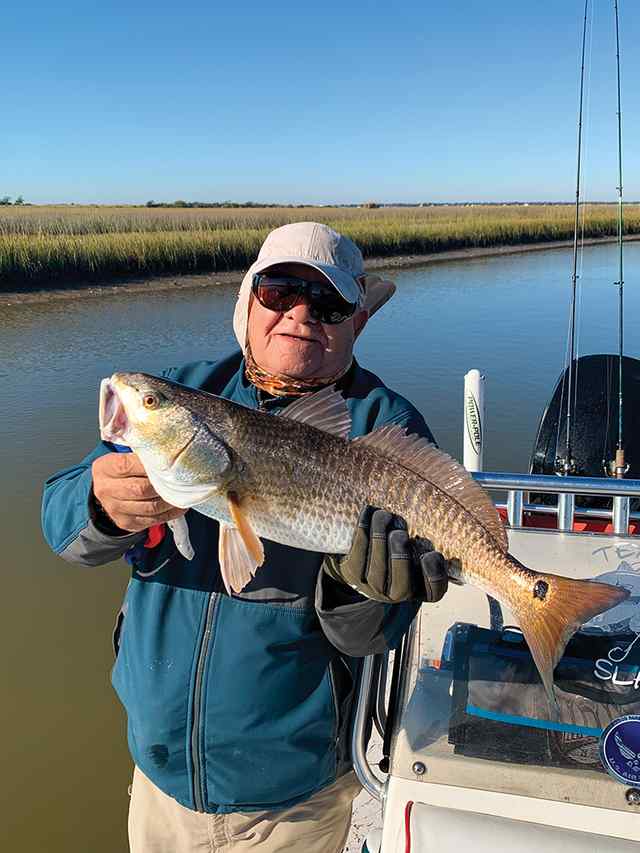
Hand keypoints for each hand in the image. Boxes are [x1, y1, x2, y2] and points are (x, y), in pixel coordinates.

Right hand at [91, 452, 185, 533]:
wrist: (106, 490)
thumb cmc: (120, 470)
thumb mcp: (123, 455)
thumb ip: (141, 452)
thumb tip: (167, 449)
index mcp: (105, 468)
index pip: (128, 465)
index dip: (151, 465)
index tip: (168, 461)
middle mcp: (106, 490)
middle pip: (141, 489)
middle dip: (164, 484)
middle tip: (181, 479)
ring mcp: (115, 509)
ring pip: (150, 507)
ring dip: (170, 500)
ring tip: (183, 492)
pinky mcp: (127, 522)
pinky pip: (153, 520)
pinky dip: (170, 512)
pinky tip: (179, 505)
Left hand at [323, 505, 448, 603]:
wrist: (366, 561)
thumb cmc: (404, 550)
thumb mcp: (423, 549)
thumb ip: (435, 541)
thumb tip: (465, 515)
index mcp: (421, 590)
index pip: (434, 592)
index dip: (434, 575)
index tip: (432, 554)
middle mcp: (398, 594)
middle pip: (401, 585)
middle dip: (399, 557)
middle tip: (399, 534)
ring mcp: (373, 588)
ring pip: (376, 570)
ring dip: (379, 539)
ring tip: (384, 516)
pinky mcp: (353, 574)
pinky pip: (357, 556)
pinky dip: (362, 532)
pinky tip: (369, 514)